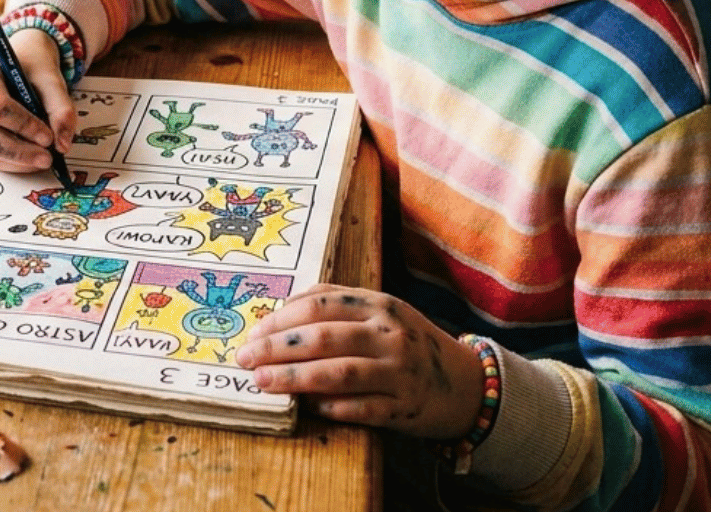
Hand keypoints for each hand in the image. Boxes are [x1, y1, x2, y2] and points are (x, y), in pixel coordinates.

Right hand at [0, 28, 76, 173]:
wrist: (15, 60)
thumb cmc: (30, 65)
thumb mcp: (50, 77)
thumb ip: (60, 108)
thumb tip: (62, 144)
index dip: (23, 125)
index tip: (48, 137)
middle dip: (16, 151)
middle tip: (46, 158)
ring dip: (13, 162)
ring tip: (41, 160)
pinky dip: (8, 163)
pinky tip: (29, 159)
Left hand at [235, 286, 483, 437]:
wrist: (465, 383)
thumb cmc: (408, 343)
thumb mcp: (380, 312)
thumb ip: (336, 302)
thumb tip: (280, 310)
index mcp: (379, 304)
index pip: (320, 304)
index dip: (280, 318)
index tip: (253, 332)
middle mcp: (390, 334)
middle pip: (323, 337)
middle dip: (277, 348)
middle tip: (246, 358)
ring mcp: (400, 372)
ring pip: (338, 373)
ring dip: (294, 378)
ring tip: (263, 382)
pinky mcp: (404, 407)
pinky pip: (360, 408)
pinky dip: (329, 407)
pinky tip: (306, 406)